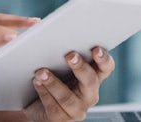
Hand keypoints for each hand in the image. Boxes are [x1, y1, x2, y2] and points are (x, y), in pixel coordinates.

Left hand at [0, 46, 115, 121]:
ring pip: (68, 98)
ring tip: (41, 72)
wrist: (34, 104)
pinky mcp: (62, 119)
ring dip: (54, 83)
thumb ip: (61, 49)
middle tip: (69, 55)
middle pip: (90, 81)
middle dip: (80, 67)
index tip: (95, 48)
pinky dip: (44, 93)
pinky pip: (54, 108)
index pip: (106, 67)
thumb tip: (51, 29)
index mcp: (94, 76)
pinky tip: (36, 82)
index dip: (103, 58)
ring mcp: (77, 109)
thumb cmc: (51, 75)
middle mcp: (90, 94)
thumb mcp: (58, 62)